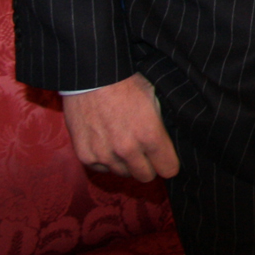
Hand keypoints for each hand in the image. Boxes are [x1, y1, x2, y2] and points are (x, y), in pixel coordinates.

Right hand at [63, 74, 179, 180]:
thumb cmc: (126, 83)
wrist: (91, 77)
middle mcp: (128, 150)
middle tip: (144, 153)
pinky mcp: (86, 156)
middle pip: (146, 177)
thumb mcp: (155, 100)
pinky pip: (101, 169)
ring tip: (123, 143)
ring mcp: (105, 155)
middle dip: (148, 166)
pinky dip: (105, 160)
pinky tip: (106, 143)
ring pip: (123, 174)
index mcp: (150, 135)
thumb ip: (161, 128)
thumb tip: (168, 145)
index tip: (166, 158)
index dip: (169, 163)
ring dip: (126, 163)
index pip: (168, 170)